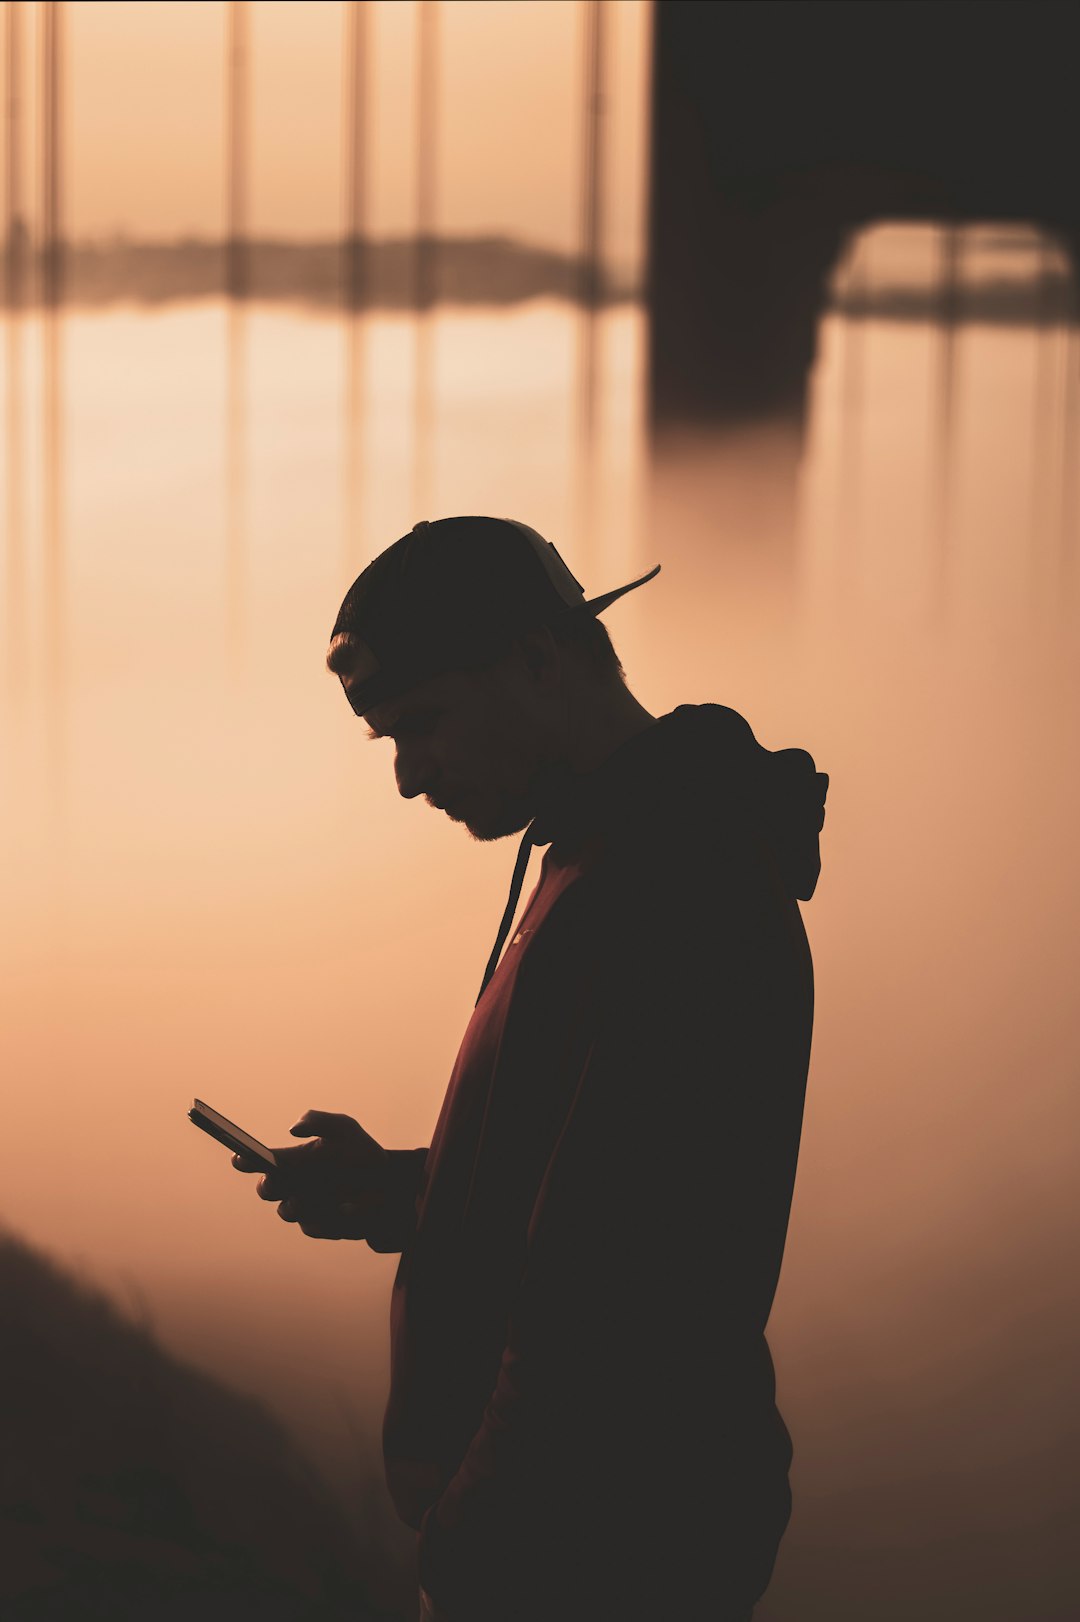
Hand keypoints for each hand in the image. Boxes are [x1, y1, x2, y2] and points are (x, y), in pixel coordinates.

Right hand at [232, 1109, 388, 1239]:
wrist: (388, 1182)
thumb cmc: (360, 1151)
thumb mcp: (344, 1128)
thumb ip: (319, 1120)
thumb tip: (294, 1128)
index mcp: (293, 1160)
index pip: (261, 1161)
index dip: (246, 1160)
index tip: (240, 1157)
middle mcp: (293, 1185)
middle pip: (267, 1189)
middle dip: (269, 1185)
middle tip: (276, 1178)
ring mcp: (305, 1207)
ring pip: (287, 1211)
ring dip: (295, 1204)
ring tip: (305, 1197)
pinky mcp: (320, 1226)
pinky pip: (313, 1226)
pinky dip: (326, 1219)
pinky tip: (345, 1208)